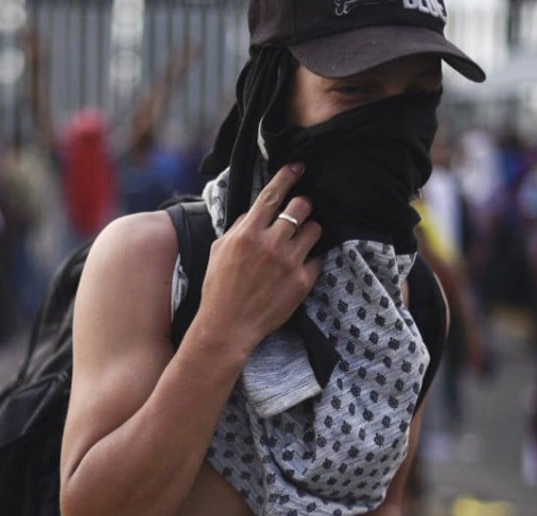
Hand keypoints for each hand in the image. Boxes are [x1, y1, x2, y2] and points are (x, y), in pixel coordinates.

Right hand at [199, 163, 322, 352]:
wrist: (227, 327)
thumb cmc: (218, 289)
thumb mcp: (219, 250)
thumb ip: (238, 227)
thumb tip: (256, 211)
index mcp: (247, 233)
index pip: (272, 195)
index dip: (287, 176)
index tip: (298, 167)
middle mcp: (270, 243)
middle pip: (301, 207)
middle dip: (302, 206)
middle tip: (299, 214)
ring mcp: (289, 262)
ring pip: (314, 229)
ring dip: (308, 232)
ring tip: (298, 243)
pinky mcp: (302, 281)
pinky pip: (317, 258)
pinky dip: (310, 260)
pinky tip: (296, 269)